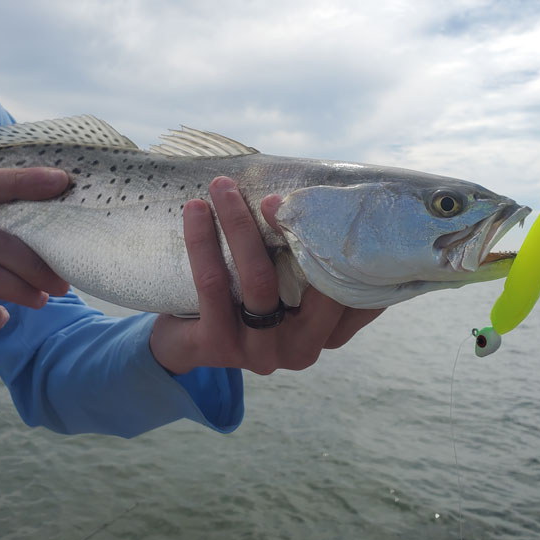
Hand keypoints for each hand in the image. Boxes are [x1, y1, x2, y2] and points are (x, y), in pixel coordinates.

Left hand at [150, 177, 384, 374]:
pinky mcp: (218, 347)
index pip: (355, 292)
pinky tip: (195, 209)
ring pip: (259, 278)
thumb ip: (308, 259)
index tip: (338, 204)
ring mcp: (261, 352)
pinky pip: (212, 285)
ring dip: (239, 223)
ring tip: (223, 187)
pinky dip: (202, 240)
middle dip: (292, 226)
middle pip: (311, 280)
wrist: (184, 346)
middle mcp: (301, 348)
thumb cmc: (245, 302)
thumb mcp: (286, 287)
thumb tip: (330, 199)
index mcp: (326, 333)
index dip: (349, 247)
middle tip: (272, 192)